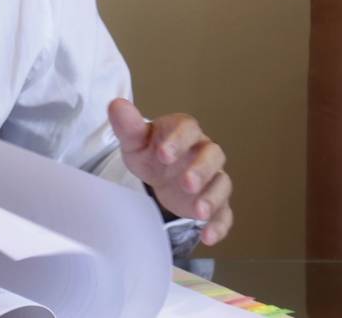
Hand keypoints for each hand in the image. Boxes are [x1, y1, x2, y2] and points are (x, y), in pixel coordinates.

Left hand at [108, 99, 233, 245]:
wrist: (159, 172)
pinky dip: (219, 225)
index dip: (178, 140)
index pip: (188, 129)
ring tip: (199, 211)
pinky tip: (208, 236)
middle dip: (201, 170)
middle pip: (212, 156)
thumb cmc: (150, 152)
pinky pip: (224, 213)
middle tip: (186, 183)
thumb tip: (117, 105)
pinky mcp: (215, 202)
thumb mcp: (135, 140)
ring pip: (222, 184)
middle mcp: (203, 152)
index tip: (163, 154)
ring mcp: (212, 178)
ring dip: (212, 198)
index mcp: (184, 131)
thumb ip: (128, 125)